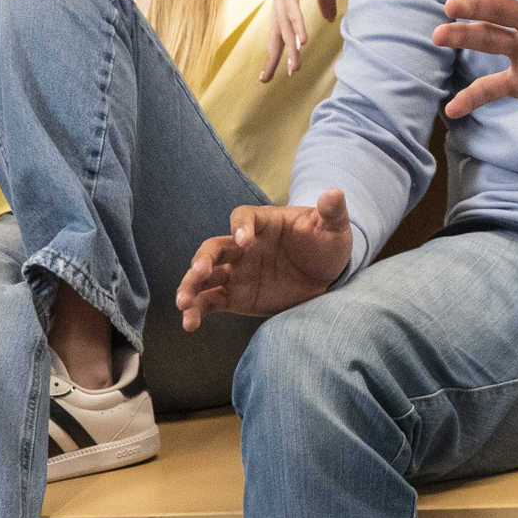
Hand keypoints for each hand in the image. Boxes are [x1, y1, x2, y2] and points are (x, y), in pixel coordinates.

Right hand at [175, 188, 354, 327]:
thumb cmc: (326, 244)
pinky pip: (211, 301)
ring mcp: (236, 271)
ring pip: (205, 276)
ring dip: (191, 286)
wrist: (326, 276)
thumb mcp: (334, 227)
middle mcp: (242, 247)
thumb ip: (332, 212)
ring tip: (183, 303)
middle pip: (214, 248)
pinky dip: (198, 311)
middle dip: (203, 258)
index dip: (240, 227)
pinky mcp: (235, 295)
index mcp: (263, 224)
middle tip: (200, 271)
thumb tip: (333, 193)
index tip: (244, 242)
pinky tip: (190, 324)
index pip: (242, 218)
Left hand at [260, 0, 337, 83]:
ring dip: (288, 44)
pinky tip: (301, 39)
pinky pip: (291, 3)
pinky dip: (295, 22)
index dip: (278, 48)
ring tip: (292, 66)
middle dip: (272, 55)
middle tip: (267, 81)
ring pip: (284, 21)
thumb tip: (330, 19)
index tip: (275, 72)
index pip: (281, 26)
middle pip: (275, 30)